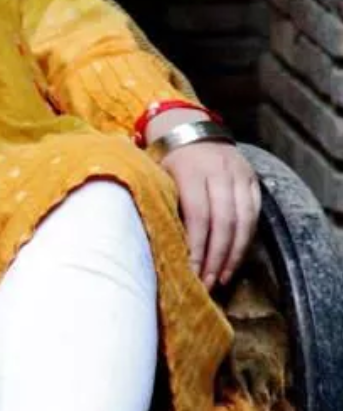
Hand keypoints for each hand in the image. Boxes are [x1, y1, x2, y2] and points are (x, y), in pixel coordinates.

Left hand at [148, 109, 260, 288]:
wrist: (188, 127)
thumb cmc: (164, 160)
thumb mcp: (156, 175)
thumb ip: (162, 203)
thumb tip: (159, 246)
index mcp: (191, 170)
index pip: (199, 216)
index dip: (197, 247)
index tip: (191, 272)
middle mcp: (219, 170)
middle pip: (224, 221)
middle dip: (216, 257)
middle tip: (207, 283)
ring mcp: (239, 173)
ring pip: (244, 220)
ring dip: (234, 254)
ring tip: (222, 278)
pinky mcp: (252, 178)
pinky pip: (255, 214)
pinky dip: (247, 239)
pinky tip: (235, 258)